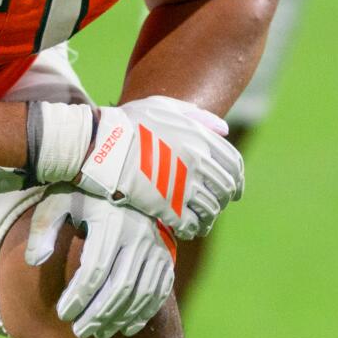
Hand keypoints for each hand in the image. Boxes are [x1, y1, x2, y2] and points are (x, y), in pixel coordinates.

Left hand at [24, 190, 175, 337]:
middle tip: (79, 332)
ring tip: (98, 333)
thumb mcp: (58, 200)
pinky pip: (159, 291)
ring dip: (120, 318)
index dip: (79, 296)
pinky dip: (144, 313)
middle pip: (119, 285)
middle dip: (98, 313)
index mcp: (110, 221)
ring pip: (141, 292)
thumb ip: (43, 228)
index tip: (63, 314)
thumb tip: (34, 262)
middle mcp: (138, 234)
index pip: (94, 269)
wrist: (124, 177)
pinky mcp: (166, 256)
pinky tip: (125, 328)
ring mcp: (156, 246)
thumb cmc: (83, 192)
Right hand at [72, 95, 241, 240]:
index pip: (233, 164)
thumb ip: (196, 116)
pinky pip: (190, 224)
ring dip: (208, 219)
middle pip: (225, 189)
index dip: (237, 180)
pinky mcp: (166, 205)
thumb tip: (224, 130)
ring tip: (200, 224)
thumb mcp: (164, 107)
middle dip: (223, 201)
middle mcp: (197, 161)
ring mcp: (183, 184)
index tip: (234, 192)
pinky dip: (191, 230)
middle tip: (215, 208)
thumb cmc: (128, 122)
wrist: (100, 143)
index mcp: (199, 137)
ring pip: (210, 209)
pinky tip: (184, 230)